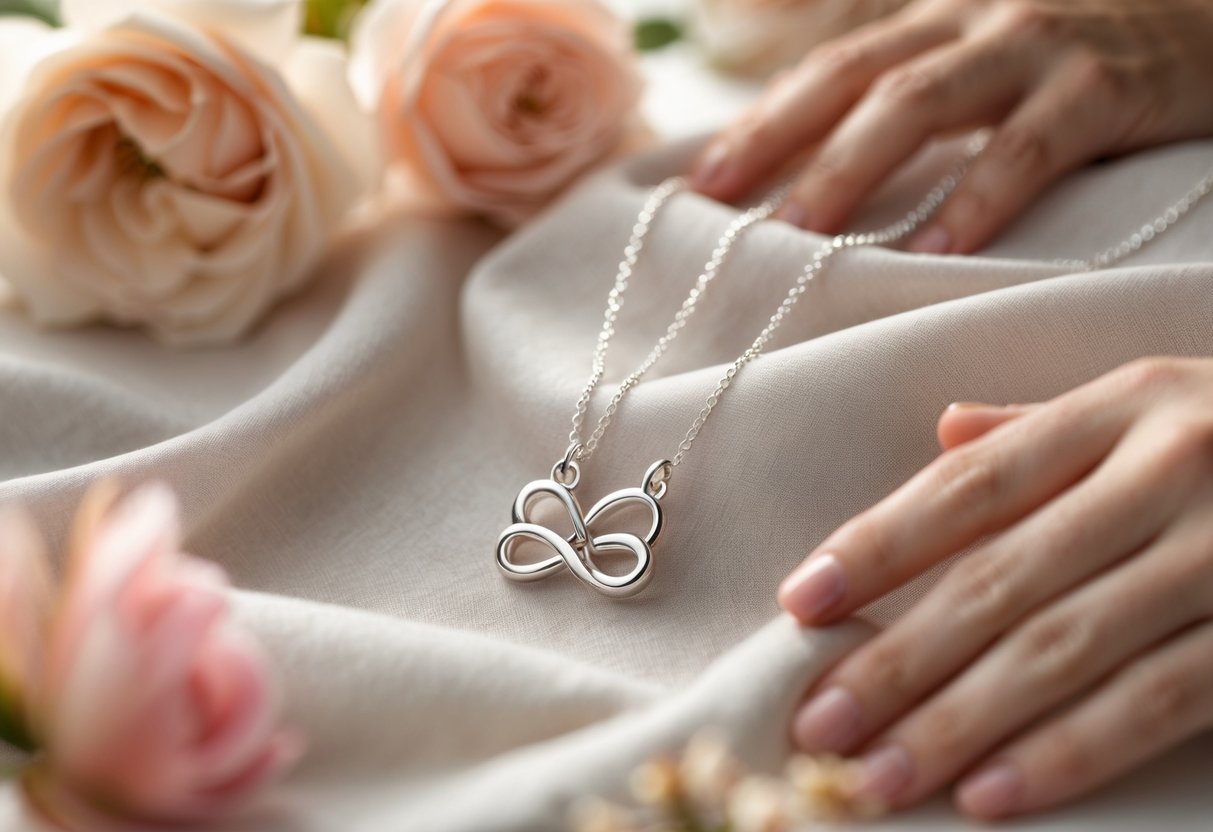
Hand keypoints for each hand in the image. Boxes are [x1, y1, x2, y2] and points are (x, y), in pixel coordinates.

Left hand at [690, 0, 1212, 253]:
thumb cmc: (1089, 66)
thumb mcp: (992, 73)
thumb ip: (920, 113)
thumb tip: (831, 183)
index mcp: (940, 25)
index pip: (831, 69)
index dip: (762, 120)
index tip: (700, 184)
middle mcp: (975, 23)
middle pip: (856, 76)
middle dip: (781, 141)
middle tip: (723, 208)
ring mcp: (1040, 45)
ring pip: (924, 101)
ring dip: (852, 169)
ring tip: (802, 239)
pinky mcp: (1107, 83)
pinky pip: (1032, 144)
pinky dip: (980, 197)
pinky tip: (937, 252)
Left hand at [777, 356, 1212, 818]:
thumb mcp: (1162, 400)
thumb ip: (1049, 429)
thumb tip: (945, 431)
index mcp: (1125, 405)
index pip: (972, 484)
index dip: (881, 544)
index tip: (803, 602)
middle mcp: (1172, 467)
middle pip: (1002, 577)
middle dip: (899, 659)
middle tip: (818, 724)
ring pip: (1066, 648)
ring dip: (960, 724)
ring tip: (878, 778)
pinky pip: (1158, 702)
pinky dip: (1069, 754)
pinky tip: (992, 798)